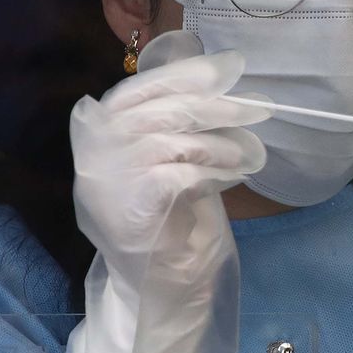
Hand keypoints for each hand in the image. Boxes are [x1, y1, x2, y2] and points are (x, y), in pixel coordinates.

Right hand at [67, 31, 269, 352]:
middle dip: (217, 105)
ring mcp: (105, 180)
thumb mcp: (166, 156)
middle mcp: (93, 152)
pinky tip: (230, 176)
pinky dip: (211, 171)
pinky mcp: (126, 208)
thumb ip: (176, 120)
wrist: (155, 284)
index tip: (228, 68)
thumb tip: (220, 77)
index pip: (140, 88)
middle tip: (259, 107)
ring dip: (220, 143)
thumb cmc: (166, 216)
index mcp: (97, 131)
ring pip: (172, 140)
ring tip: (247, 154)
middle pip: (160, 110)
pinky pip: (176, 173)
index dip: (186, 74)